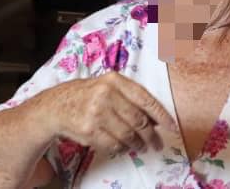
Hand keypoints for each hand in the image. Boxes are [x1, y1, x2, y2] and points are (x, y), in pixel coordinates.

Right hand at [37, 72, 175, 156]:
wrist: (56, 106)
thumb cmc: (87, 95)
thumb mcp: (108, 87)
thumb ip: (131, 98)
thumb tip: (156, 119)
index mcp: (115, 80)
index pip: (145, 99)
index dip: (161, 115)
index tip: (172, 127)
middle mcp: (106, 94)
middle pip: (138, 120)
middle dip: (151, 135)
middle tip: (157, 144)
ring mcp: (96, 112)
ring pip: (128, 135)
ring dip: (137, 144)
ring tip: (140, 147)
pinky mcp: (89, 130)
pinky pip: (113, 145)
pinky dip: (121, 149)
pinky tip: (122, 147)